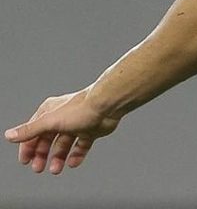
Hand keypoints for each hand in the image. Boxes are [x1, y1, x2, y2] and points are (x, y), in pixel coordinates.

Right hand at [5, 89, 120, 174]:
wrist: (108, 105)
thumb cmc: (81, 108)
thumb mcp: (50, 121)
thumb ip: (30, 130)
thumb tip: (9, 135)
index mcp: (51, 112)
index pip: (34, 131)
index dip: (28, 146)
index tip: (25, 161)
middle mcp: (63, 117)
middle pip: (48, 139)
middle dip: (42, 154)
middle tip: (39, 168)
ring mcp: (77, 124)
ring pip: (64, 144)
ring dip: (58, 158)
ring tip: (56, 169)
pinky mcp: (91, 130)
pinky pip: (81, 146)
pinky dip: (76, 155)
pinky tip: (73, 163)